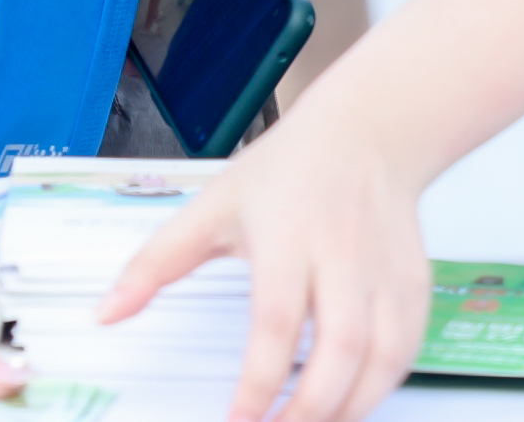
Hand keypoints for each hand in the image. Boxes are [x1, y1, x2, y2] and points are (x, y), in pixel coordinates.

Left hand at [102, 91, 429, 421]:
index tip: (239, 418)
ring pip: (382, 356)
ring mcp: (384, 271)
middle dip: (310, 408)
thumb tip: (109, 310)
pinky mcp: (415, 284)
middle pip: (339, 347)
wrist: (368, 131)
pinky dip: (382, 386)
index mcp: (287, 235)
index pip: (276, 322)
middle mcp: (342, 254)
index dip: (259, 381)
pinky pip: (407, 350)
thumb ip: (156, 263)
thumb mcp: (211, 206)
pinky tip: (351, 401)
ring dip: (350, 407)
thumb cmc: (291, 168)